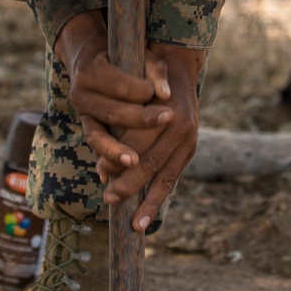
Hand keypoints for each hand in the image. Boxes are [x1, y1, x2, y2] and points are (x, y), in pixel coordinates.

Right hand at [54, 11, 174, 170]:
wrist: (91, 60)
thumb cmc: (122, 56)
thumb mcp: (139, 54)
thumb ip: (154, 69)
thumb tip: (166, 93)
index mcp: (91, 70)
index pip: (120, 86)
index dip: (143, 93)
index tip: (166, 97)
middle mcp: (80, 93)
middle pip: (112, 112)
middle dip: (140, 121)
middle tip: (167, 121)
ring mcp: (81, 113)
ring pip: (97, 135)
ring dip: (115, 151)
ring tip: (133, 162)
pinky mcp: (86, 126)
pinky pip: (95, 146)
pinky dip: (104, 159)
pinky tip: (110, 176)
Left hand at [99, 41, 202, 231]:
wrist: (179, 68)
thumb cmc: (149, 72)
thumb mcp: (140, 73)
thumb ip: (133, 90)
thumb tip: (144, 97)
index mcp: (169, 112)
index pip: (140, 141)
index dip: (119, 158)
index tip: (101, 172)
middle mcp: (182, 129)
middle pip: (151, 162)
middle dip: (129, 183)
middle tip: (108, 198)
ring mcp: (188, 142)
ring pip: (163, 176)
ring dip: (145, 200)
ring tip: (132, 222)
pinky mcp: (189, 151)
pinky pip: (171, 180)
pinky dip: (157, 199)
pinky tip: (143, 219)